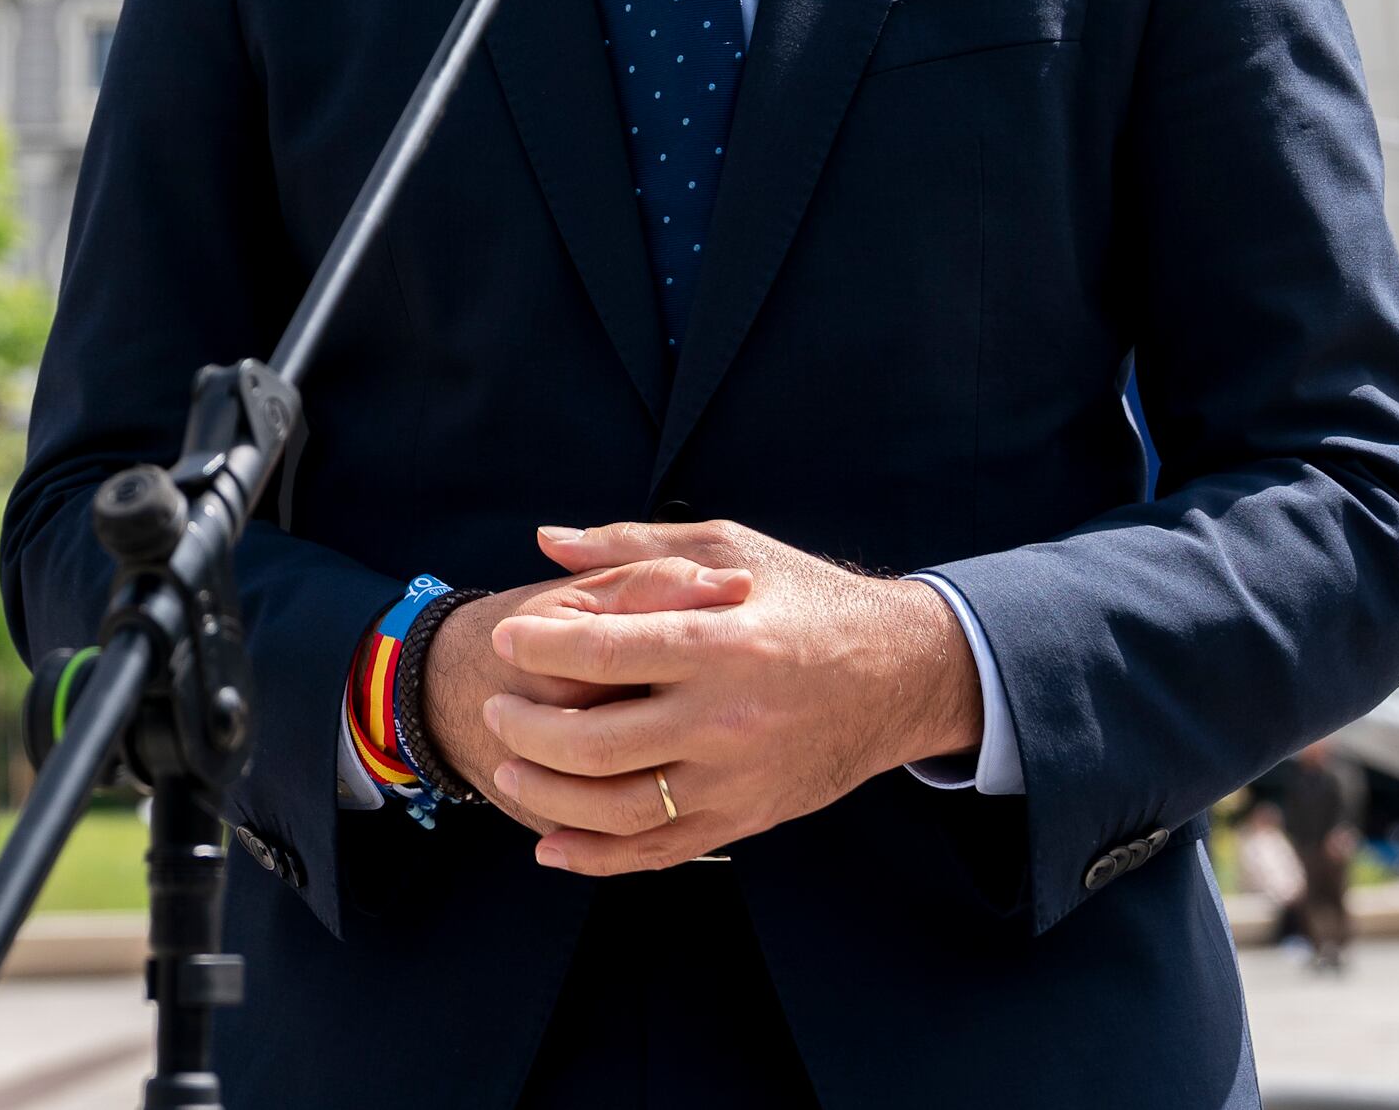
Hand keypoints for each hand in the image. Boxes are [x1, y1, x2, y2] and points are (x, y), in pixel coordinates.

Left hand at [477, 519, 982, 877]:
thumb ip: (634, 547)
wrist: (902, 673)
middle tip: (496, 708)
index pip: (608, 650)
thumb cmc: (807, 599)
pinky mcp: (747, 819)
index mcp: (723, 641)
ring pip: (621, 810)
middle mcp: (729, 718)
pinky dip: (598, 857)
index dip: (542, 646)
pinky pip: (661, 851)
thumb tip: (547, 541)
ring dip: (549, 798)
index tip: (504, 639)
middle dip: (529, 729)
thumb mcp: (730, 549)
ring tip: (509, 771)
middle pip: (600, 743)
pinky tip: (551, 845)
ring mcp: (738, 778)